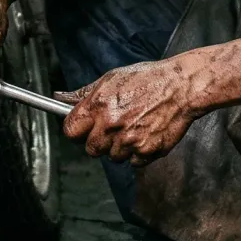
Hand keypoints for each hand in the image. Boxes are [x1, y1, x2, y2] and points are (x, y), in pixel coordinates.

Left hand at [61, 54, 224, 164]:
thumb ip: (84, 93)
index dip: (77, 131)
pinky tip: (146, 133)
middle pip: (91, 149)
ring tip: (135, 127)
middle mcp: (111, 124)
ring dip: (121, 147)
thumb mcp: (111, 78)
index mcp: (99, 105)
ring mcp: (129, 140)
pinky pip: (134, 162)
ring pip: (113, 157)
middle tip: (114, 128)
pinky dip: (139, 153)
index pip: (70, 131)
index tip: (83, 129)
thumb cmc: (148, 79)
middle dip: (100, 142)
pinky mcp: (146, 151)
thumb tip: (59, 97)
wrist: (181, 87)